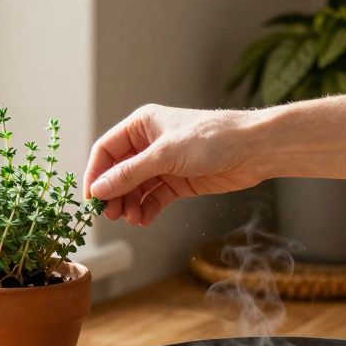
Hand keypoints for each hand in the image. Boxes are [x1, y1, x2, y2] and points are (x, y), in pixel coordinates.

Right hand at [83, 105, 264, 225]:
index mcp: (141, 125)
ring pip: (135, 188)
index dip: (96, 174)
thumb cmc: (212, 139)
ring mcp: (163, 164)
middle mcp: (148, 144)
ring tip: (131, 219)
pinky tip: (143, 219)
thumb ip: (130, 174)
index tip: (91, 199)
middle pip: (118, 172)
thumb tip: (99, 190)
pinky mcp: (178, 181)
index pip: (106, 151)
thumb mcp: (165, 155)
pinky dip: (146, 209)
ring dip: (130, 204)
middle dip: (113, 194)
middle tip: (112, 215)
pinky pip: (153, 198)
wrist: (254, 150)